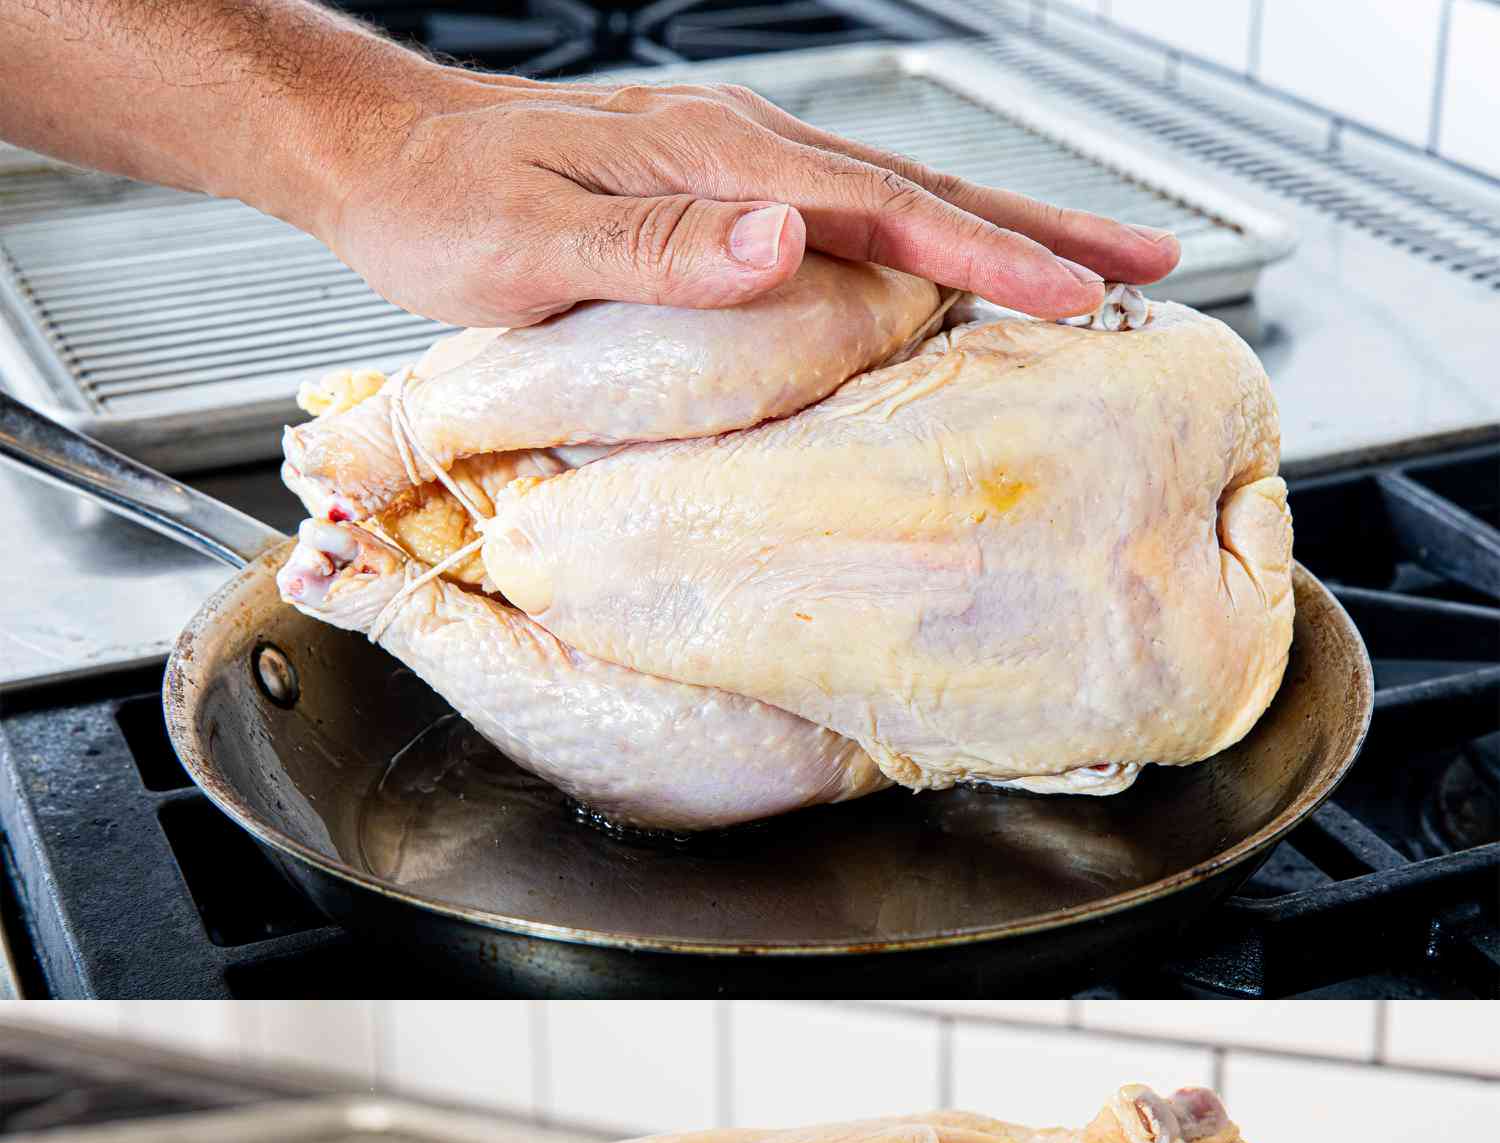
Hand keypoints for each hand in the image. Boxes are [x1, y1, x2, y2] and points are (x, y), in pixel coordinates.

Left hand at [328, 73, 1179, 326]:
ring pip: (898, 199)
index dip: (990, 261)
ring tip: (1081, 262)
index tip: (1079, 296)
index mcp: (719, 166)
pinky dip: (923, 239)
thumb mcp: (539, 247)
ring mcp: (733, 167)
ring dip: (998, 231)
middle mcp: (742, 154)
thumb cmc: (442, 210)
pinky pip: (849, 215)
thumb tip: (791, 239)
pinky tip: (943, 266)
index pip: (888, 216)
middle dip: (1044, 229)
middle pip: (925, 190)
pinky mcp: (714, 191)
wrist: (379, 157)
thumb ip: (668, 250)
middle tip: (1148, 259)